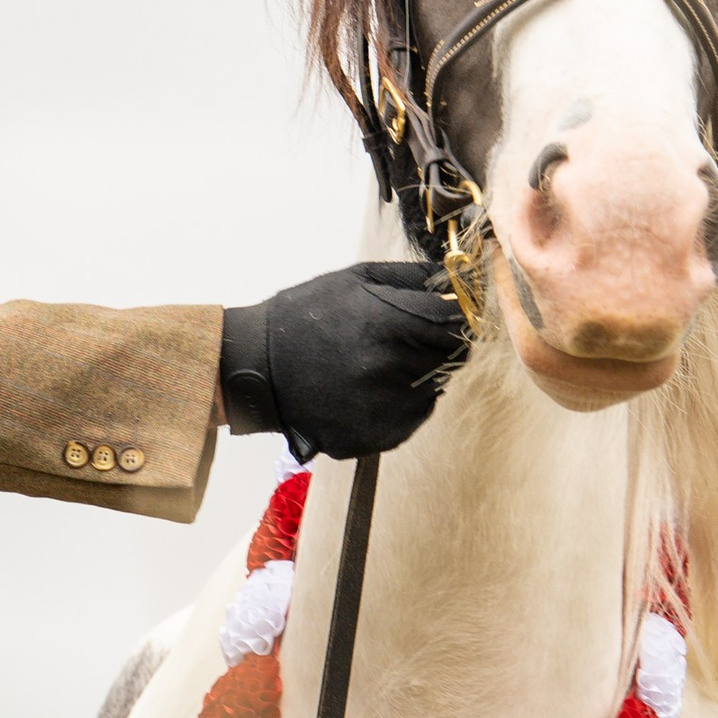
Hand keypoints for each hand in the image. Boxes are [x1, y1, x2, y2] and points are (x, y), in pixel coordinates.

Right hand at [217, 261, 471, 461]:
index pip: (457, 326)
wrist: (258, 368)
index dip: (459, 318)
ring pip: (433, 389)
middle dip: (437, 345)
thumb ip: (413, 279)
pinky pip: (413, 417)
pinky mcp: (377, 437)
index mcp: (388, 325)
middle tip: (406, 338)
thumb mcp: (357, 280)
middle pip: (450, 359)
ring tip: (377, 363)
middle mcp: (390, 370)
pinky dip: (402, 403)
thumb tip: (458, 281)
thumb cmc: (306, 316)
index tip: (452, 316)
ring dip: (418, 374)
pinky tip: (368, 389)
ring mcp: (384, 409)